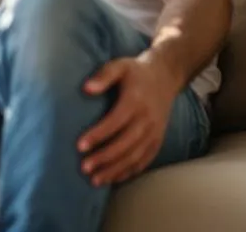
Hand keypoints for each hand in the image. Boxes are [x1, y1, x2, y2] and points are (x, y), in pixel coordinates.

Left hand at [78, 54, 183, 185]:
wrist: (165, 77)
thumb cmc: (135, 72)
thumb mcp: (119, 66)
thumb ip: (103, 76)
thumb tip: (86, 88)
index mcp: (136, 100)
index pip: (116, 121)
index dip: (98, 135)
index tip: (80, 146)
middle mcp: (147, 119)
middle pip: (126, 143)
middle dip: (105, 158)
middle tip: (84, 167)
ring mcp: (154, 132)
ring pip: (135, 156)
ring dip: (115, 169)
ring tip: (95, 180)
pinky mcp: (158, 140)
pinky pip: (145, 159)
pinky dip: (130, 171)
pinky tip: (114, 178)